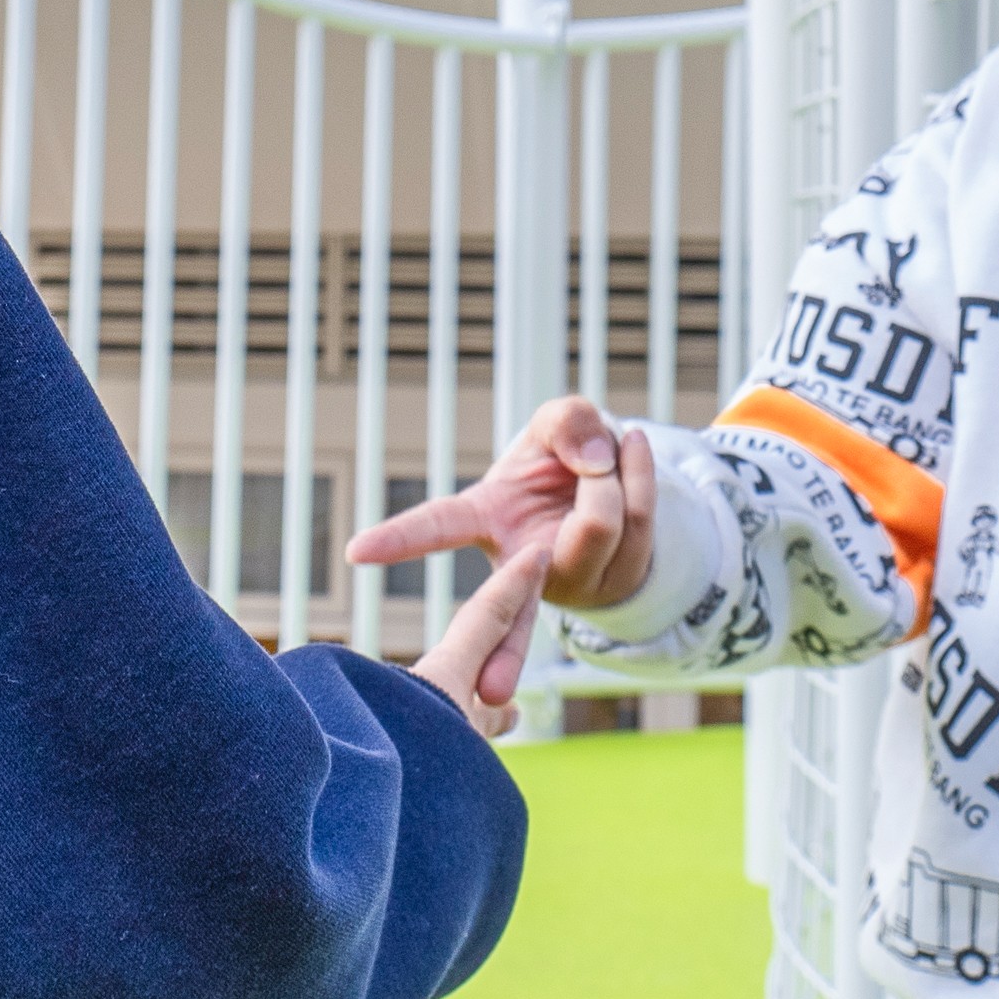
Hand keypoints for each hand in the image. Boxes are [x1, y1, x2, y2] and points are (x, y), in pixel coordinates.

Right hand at [350, 396, 658, 724]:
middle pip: (580, 527)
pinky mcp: (616, 578)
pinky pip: (644, 519)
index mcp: (487, 519)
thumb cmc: (562, 460)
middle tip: (595, 457)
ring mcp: (572, 578)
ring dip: (622, 472)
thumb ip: (568, 420)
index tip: (355, 553)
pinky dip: (643, 471)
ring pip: (613, 521)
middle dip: (601, 480)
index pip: (438, 527)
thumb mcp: (554, 422)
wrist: (606, 491)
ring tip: (609, 454)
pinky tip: (633, 450)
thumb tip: (596, 464)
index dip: (398, 539)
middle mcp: (522, 560)